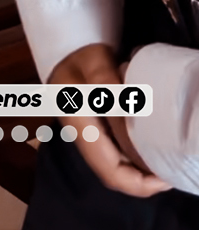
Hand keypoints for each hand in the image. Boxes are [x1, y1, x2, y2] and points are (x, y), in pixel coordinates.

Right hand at [49, 44, 170, 197]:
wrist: (62, 46)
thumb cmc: (79, 54)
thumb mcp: (96, 66)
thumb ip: (113, 95)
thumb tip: (134, 129)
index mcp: (79, 126)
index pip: (109, 171)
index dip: (138, 183)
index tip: (163, 176)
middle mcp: (81, 138)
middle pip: (112, 174)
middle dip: (142, 179)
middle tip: (166, 169)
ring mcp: (86, 135)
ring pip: (114, 165)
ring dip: (138, 168)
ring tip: (160, 159)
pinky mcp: (92, 129)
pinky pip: (114, 153)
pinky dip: (133, 155)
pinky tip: (146, 144)